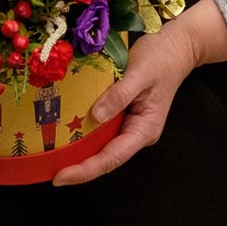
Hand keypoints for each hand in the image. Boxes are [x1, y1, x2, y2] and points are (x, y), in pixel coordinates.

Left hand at [52, 0, 226, 186]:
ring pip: (103, 147)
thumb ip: (119, 95)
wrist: (176, 48)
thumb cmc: (161, 59)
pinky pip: (102, 131)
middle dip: (79, 168)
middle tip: (50, 173)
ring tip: (52, 161)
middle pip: (106, 158)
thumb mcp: (140, 73)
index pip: (113, 157)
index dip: (86, 170)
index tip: (61, 177)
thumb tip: (96, 116)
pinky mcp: (123, 115)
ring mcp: (130, 125)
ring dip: (80, 155)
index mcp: (145, 129)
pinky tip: (65, 136)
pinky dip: (84, 136)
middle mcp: (137, 132)